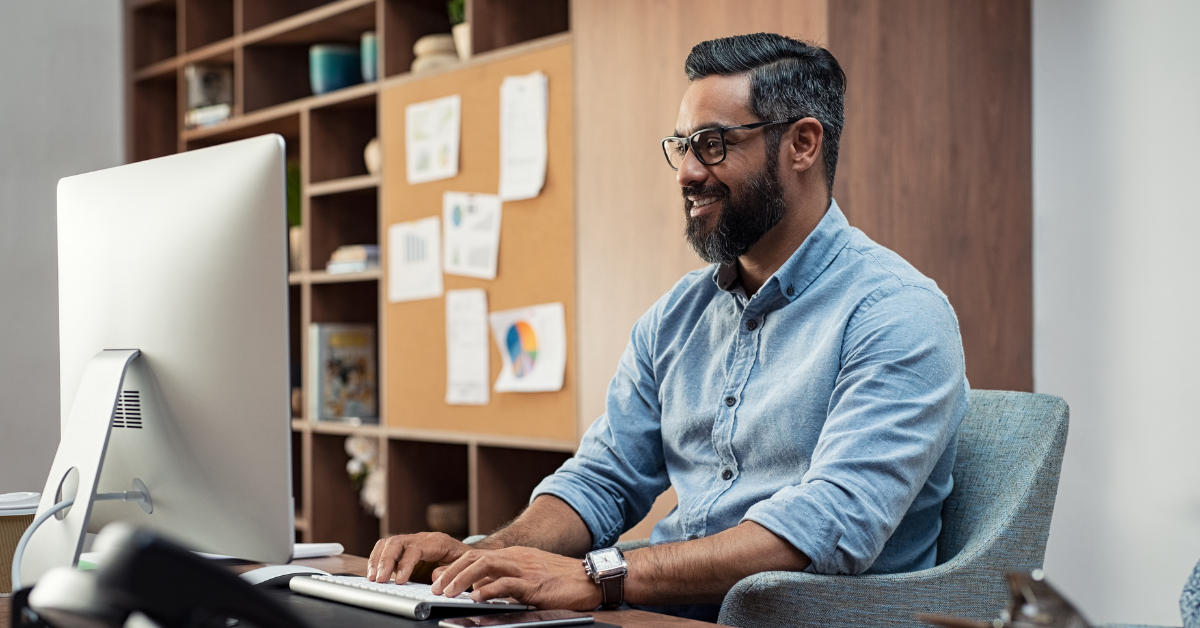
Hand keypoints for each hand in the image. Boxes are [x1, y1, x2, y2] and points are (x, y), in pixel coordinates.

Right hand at [367, 532, 472, 582]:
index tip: (399, 580)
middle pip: (397, 542)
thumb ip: (448, 571)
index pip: (415, 548)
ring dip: (377, 560)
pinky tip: (374, 573)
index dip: (405, 563)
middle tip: (379, 579)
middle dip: (385, 561)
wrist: (467, 556)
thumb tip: (433, 576)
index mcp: (437, 541)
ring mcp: (411, 542)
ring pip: (388, 543)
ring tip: (373, 577)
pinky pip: (386, 548)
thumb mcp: (462, 567)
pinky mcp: (404, 550)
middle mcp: (421, 538)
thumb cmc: (464, 561)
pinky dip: (377, 559)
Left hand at [431, 546, 601, 610]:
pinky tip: (477, 598)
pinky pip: (507, 583)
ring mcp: (525, 569)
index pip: (477, 556)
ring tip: (448, 592)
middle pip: (475, 558)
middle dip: (452, 572)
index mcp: (514, 555)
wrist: (591, 578)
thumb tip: (479, 590)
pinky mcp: (534, 584)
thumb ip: (505, 580)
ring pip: (486, 566)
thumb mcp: (530, 576)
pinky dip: (489, 589)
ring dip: (462, 579)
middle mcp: (517, 558)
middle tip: (436, 588)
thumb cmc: (563, 580)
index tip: (438, 579)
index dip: (455, 567)